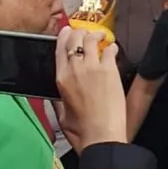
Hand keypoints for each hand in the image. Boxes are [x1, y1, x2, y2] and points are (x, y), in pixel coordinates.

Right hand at [55, 28, 127, 150]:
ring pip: (91, 38)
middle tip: (86, 35)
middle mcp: (75, 69)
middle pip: (75, 38)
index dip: (64, 35)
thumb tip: (55, 95)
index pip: (59, 47)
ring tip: (100, 38)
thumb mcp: (61, 115)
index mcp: (61, 79)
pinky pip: (109, 49)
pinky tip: (112, 50)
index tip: (67, 32)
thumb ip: (57, 100)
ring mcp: (93, 67)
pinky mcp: (109, 70)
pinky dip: (111, 47)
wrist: (100, 136)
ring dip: (95, 35)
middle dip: (80, 33)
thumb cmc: (80, 131)